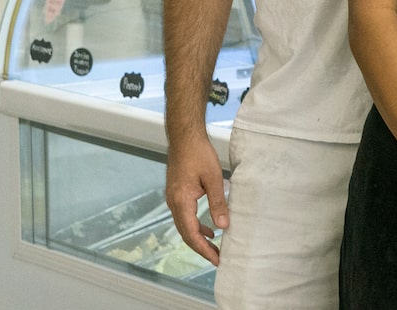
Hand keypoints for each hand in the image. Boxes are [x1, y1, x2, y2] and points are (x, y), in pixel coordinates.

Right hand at [165, 133, 227, 265]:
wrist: (184, 137)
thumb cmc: (198, 153)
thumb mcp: (214, 178)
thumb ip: (218, 203)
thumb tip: (223, 225)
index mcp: (181, 201)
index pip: (191, 234)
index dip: (203, 249)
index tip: (216, 259)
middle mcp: (173, 203)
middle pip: (186, 233)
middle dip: (201, 248)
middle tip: (217, 258)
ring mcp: (173, 198)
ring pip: (184, 225)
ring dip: (198, 237)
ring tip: (215, 247)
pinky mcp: (176, 193)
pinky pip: (184, 216)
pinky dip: (196, 225)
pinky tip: (208, 227)